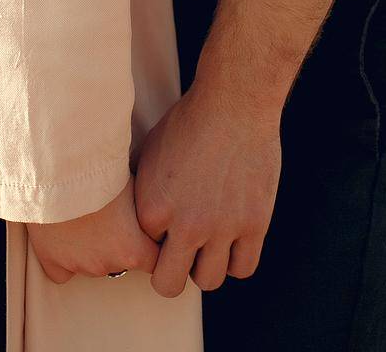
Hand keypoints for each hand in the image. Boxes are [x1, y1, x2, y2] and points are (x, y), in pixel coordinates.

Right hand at [26, 174, 160, 284]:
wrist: (58, 168)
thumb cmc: (98, 171)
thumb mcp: (135, 185)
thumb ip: (144, 208)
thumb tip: (154, 206)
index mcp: (132, 249)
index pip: (154, 261)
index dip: (151, 244)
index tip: (146, 230)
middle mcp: (106, 264)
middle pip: (120, 261)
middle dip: (118, 243)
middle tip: (110, 213)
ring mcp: (77, 266)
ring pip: (91, 263)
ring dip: (91, 246)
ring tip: (84, 214)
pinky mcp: (51, 262)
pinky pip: (62, 271)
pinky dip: (64, 256)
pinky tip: (63, 233)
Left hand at [134, 76, 281, 296]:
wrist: (234, 101)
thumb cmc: (189, 119)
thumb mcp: (150, 151)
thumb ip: (142, 189)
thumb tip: (132, 210)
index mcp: (153, 207)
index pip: (144, 251)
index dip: (154, 238)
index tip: (164, 224)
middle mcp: (185, 224)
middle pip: (169, 284)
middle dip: (171, 271)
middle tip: (180, 250)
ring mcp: (222, 227)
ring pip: (208, 281)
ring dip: (205, 266)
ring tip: (208, 242)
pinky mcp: (254, 224)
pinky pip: (243, 268)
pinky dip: (236, 260)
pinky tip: (232, 239)